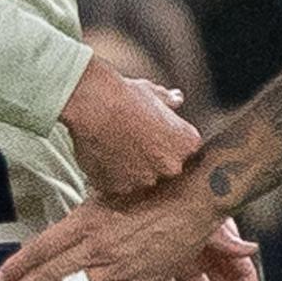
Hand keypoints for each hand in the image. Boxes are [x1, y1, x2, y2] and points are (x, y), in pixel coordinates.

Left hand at [0, 171, 229, 280]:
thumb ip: (84, 211)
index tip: (1, 278)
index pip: (42, 246)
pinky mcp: (141, 279)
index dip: (19, 264)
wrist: (195, 197)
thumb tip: (64, 221)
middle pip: (50, 272)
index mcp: (87, 220)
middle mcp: (98, 245)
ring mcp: (119, 265)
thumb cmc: (153, 186)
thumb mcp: (109, 189)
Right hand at [59, 55, 198, 197]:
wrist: (94, 107)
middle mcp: (171, 166)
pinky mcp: (120, 188)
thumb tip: (176, 99)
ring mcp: (146, 180)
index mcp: (187, 143)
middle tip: (132, 138)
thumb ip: (168, 101)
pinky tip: (103, 154)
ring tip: (114, 145)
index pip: (184, 149)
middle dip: (151, 156)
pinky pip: (118, 184)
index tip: (153, 131)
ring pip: (140, 178)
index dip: (167, 140)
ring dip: (130, 167)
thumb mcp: (153, 92)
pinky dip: (111, 174)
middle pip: (164, 167)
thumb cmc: (125, 96)